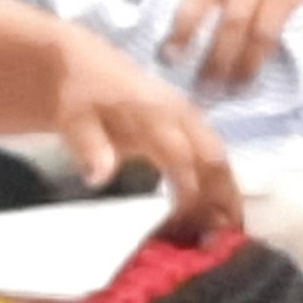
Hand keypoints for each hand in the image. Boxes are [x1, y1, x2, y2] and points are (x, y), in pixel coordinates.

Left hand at [53, 48, 244, 232]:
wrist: (81, 62)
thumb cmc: (78, 95)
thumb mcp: (73, 117)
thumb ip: (89, 146)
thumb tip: (100, 178)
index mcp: (154, 113)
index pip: (182, 158)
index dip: (189, 195)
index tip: (184, 229)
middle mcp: (179, 115)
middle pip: (213, 158)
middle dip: (224, 198)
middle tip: (224, 240)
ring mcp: (186, 119)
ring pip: (218, 157)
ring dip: (227, 194)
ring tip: (229, 233)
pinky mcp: (185, 125)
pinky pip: (211, 154)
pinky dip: (219, 183)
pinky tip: (218, 211)